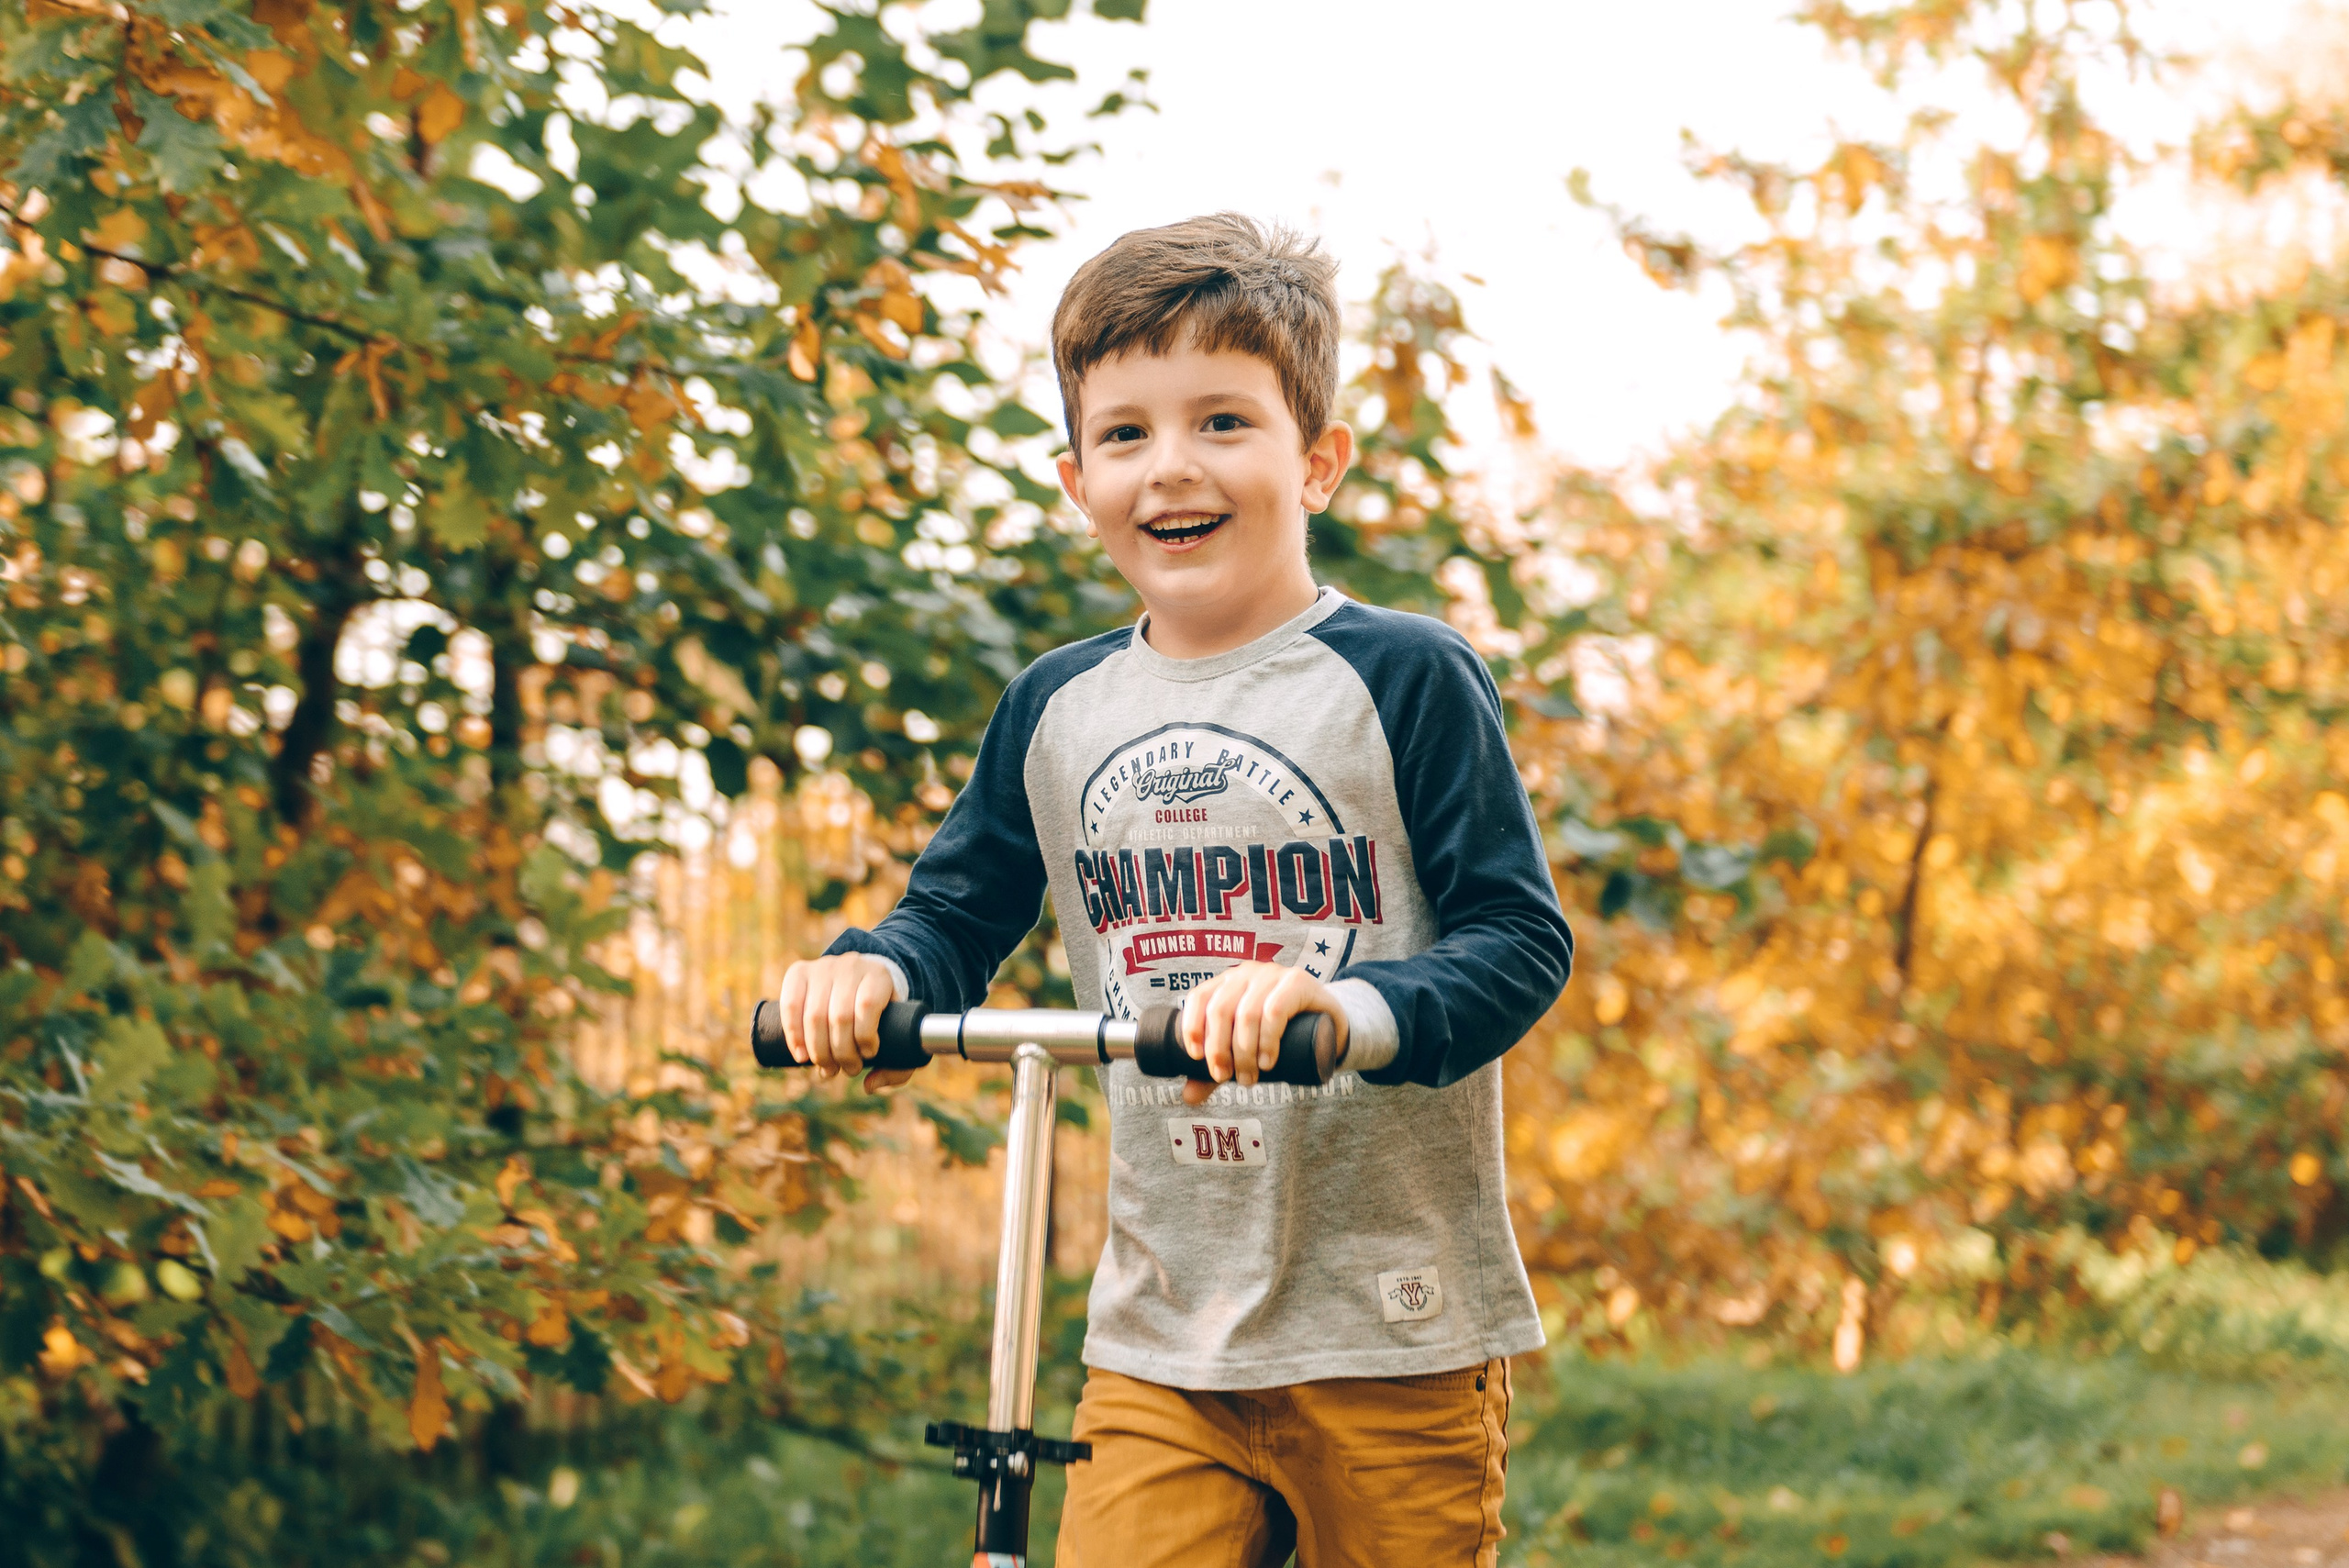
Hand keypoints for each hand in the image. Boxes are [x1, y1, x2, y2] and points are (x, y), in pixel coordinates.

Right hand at [775, 954, 913, 1090]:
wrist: (861, 979)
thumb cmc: (882, 1014)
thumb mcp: (901, 1033)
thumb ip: (898, 1066)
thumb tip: (869, 1085)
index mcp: (878, 976)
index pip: (867, 1005)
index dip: (865, 1036)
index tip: (869, 1055)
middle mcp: (850, 966)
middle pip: (839, 1016)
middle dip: (841, 1053)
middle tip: (848, 1070)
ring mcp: (822, 967)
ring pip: (814, 1015)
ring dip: (818, 1051)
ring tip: (828, 1069)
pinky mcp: (798, 972)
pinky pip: (790, 1005)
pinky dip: (793, 1035)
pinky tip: (801, 1056)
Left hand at [1178, 961, 1348, 1107]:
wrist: (1329, 1024)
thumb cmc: (1281, 1035)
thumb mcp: (1247, 1049)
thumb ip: (1219, 1068)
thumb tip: (1189, 1098)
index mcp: (1228, 983)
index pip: (1199, 998)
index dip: (1192, 1027)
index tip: (1196, 1058)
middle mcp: (1247, 973)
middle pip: (1220, 1009)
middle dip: (1219, 1049)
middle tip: (1225, 1078)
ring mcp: (1273, 975)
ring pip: (1247, 1013)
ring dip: (1244, 1052)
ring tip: (1250, 1079)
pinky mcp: (1298, 983)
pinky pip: (1275, 1010)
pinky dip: (1267, 1040)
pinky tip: (1268, 1062)